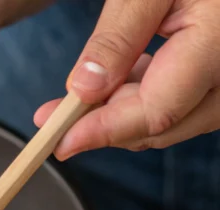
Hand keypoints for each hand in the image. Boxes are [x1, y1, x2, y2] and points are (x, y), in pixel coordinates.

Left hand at [35, 0, 219, 157]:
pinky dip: (147, 99)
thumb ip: (120, 35)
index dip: (104, 131)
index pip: (156, 111)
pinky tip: (120, 80)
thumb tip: (84, 88)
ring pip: (173, 121)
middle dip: (106, 126)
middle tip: (56, 117)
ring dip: (124, 113)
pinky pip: (185, 104)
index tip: (59, 141)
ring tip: (84, 94)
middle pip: (163, 126)